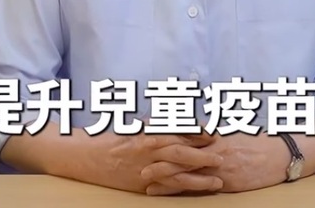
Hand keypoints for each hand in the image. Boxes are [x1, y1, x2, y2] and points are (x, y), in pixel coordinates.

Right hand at [91, 131, 224, 194]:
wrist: (93, 157)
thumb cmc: (117, 138)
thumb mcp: (138, 126)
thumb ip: (160, 124)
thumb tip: (182, 122)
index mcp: (150, 131)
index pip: (179, 130)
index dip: (198, 131)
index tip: (214, 133)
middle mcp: (150, 149)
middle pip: (181, 151)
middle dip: (203, 155)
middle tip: (221, 157)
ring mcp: (147, 167)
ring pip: (178, 173)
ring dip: (199, 177)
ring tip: (217, 181)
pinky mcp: (144, 183)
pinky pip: (167, 187)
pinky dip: (183, 189)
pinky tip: (196, 191)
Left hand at [142, 131, 290, 194]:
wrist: (282, 153)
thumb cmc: (259, 141)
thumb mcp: (235, 132)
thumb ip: (215, 132)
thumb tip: (198, 130)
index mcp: (215, 132)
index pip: (183, 128)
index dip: (162, 128)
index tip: (143, 127)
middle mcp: (214, 147)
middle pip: (179, 147)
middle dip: (156, 151)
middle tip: (134, 151)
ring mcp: (219, 165)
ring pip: (185, 169)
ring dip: (163, 173)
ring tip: (144, 176)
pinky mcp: (226, 181)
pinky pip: (198, 186)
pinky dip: (179, 189)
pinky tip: (166, 192)